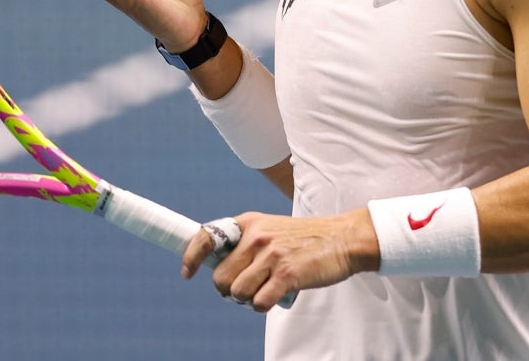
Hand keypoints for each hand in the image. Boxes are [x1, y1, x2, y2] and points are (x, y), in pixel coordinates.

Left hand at [181, 210, 380, 312]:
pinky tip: (273, 297)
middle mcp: (256, 236)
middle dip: (227, 289)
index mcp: (249, 223)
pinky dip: (262, 305)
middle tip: (242, 290)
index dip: (192, 256)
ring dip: (246, 299)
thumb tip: (219, 267)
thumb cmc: (304, 238)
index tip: (187, 272)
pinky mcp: (287, 274)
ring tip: (262, 292)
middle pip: (221, 276)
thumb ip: (246, 242)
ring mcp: (271, 255)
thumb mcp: (270, 228)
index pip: (208, 236)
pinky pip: (258, 302)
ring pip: (238, 292)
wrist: (341, 239)